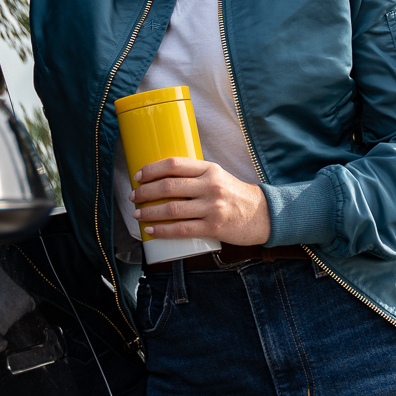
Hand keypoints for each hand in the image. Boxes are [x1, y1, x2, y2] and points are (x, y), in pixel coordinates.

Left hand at [131, 156, 269, 246]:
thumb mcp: (218, 176)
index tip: (138, 176)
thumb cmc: (234, 195)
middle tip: (134, 196)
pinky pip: (181, 229)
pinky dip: (162, 230)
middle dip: (145, 192)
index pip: (174, 164)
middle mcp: (210, 186)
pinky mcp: (213, 228)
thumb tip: (162, 178)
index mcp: (210, 169)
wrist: (261, 215)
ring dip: (149, 212)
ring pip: (171, 209)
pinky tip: (151, 231)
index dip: (151, 169)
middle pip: (168, 186)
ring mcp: (212, 208)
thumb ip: (195, 175)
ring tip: (138, 214)